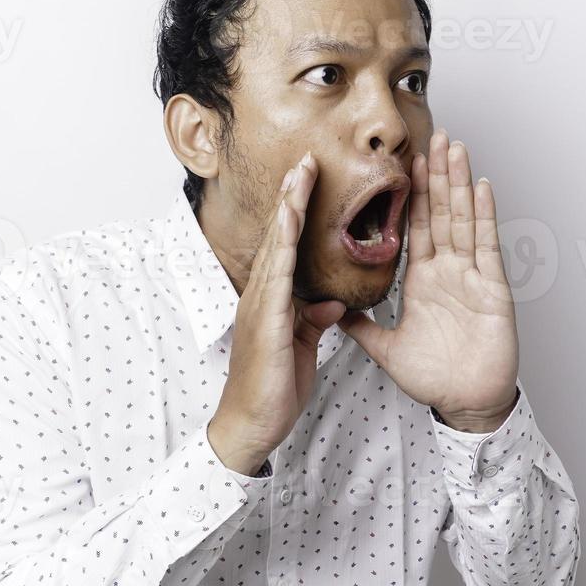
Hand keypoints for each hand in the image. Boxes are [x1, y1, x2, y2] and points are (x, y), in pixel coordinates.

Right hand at [207, 151, 346, 474]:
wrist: (252, 425)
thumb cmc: (273, 389)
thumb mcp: (302, 346)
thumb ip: (315, 320)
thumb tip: (334, 301)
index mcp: (271, 300)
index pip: (286, 246)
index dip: (297, 212)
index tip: (309, 181)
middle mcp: (261, 296)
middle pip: (278, 236)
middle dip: (292, 197)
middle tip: (306, 160)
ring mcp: (259, 306)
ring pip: (276, 248)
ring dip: (288, 211)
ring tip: (299, 178)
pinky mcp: (264, 323)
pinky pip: (276, 278)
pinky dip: (284, 247)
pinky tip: (291, 224)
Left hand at [338, 131, 519, 433]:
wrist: (466, 403)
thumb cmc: (435, 378)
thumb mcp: (386, 349)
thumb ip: (362, 327)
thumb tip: (332, 310)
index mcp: (422, 282)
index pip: (414, 228)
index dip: (411, 196)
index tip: (404, 164)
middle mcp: (447, 272)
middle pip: (441, 213)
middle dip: (437, 175)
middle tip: (434, 136)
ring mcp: (471, 276)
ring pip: (463, 219)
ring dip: (459, 183)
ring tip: (456, 147)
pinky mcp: (492, 288)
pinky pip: (486, 246)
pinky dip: (484, 215)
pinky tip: (482, 186)